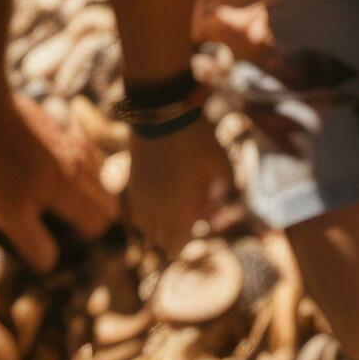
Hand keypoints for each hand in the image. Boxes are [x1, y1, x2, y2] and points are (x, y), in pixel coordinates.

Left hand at [0, 91, 118, 272]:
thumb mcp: (9, 212)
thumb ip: (33, 241)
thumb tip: (50, 265)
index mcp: (72, 188)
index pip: (101, 221)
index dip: (84, 237)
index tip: (61, 239)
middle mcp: (82, 165)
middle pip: (106, 200)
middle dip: (93, 216)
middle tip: (62, 224)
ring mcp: (75, 144)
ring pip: (98, 177)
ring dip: (88, 193)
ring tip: (57, 202)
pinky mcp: (64, 131)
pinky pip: (85, 158)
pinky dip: (79, 172)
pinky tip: (51, 174)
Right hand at [124, 115, 239, 256]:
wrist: (162, 114)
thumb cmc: (197, 140)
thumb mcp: (221, 161)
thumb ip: (226, 185)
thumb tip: (223, 196)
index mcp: (181, 213)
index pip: (179, 245)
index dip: (189, 240)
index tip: (200, 222)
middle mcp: (158, 213)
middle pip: (161, 241)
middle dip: (175, 236)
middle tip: (190, 216)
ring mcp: (142, 199)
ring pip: (146, 229)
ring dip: (158, 227)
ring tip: (173, 210)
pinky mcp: (132, 184)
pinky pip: (137, 211)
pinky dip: (147, 213)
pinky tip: (158, 199)